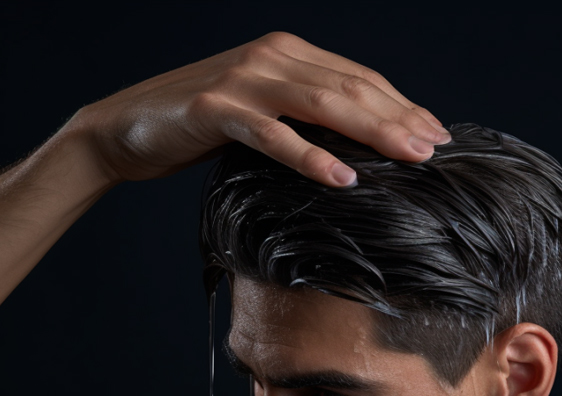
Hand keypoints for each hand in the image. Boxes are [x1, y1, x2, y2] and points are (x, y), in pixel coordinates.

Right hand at [65, 32, 450, 187]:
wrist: (125, 127)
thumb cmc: (200, 127)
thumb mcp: (260, 113)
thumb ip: (303, 115)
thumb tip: (357, 145)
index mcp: (287, 53)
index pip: (358, 78)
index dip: (401, 104)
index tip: (436, 132)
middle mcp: (271, 56)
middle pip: (351, 88)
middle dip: (399, 119)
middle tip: (435, 150)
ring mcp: (244, 79)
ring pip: (322, 104)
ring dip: (371, 132)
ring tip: (408, 158)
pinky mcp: (218, 108)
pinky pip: (274, 135)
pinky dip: (310, 156)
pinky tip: (342, 176)